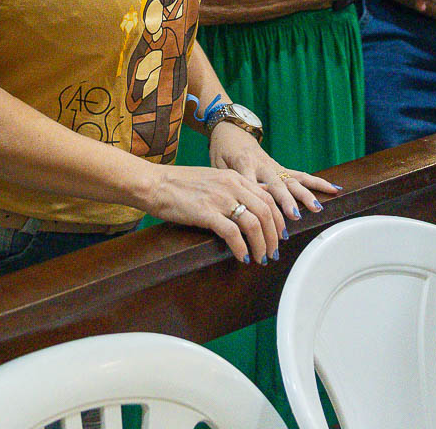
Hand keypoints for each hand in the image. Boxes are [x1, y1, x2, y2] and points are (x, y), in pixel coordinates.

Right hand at [141, 162, 285, 264]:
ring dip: (261, 245)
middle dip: (274, 236)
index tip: (281, 234)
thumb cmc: (180, 184)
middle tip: (273, 252)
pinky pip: (232, 233)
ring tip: (260, 258)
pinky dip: (242, 248)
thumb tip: (252, 203)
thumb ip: (233, 189)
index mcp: (234, 177)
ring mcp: (219, 198)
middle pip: (266, 212)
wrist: (154, 183)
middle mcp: (231, 185)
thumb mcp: (213, 179)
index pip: (268, 198)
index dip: (279, 219)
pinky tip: (243, 257)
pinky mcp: (206, 213)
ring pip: (254, 224)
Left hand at [208, 123, 340, 226]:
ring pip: (293, 180)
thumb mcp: (217, 164)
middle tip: (294, 216)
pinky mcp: (282, 168)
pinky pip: (302, 175)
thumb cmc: (222, 150)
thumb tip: (238, 204)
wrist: (232, 129)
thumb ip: (228, 182)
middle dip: (286, 201)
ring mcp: (275, 166)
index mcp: (243, 163)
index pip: (251, 183)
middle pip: (276, 184)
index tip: (262, 215)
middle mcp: (263, 165)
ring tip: (317, 208)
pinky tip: (334, 189)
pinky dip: (318, 182)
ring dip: (305, 195)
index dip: (257, 198)